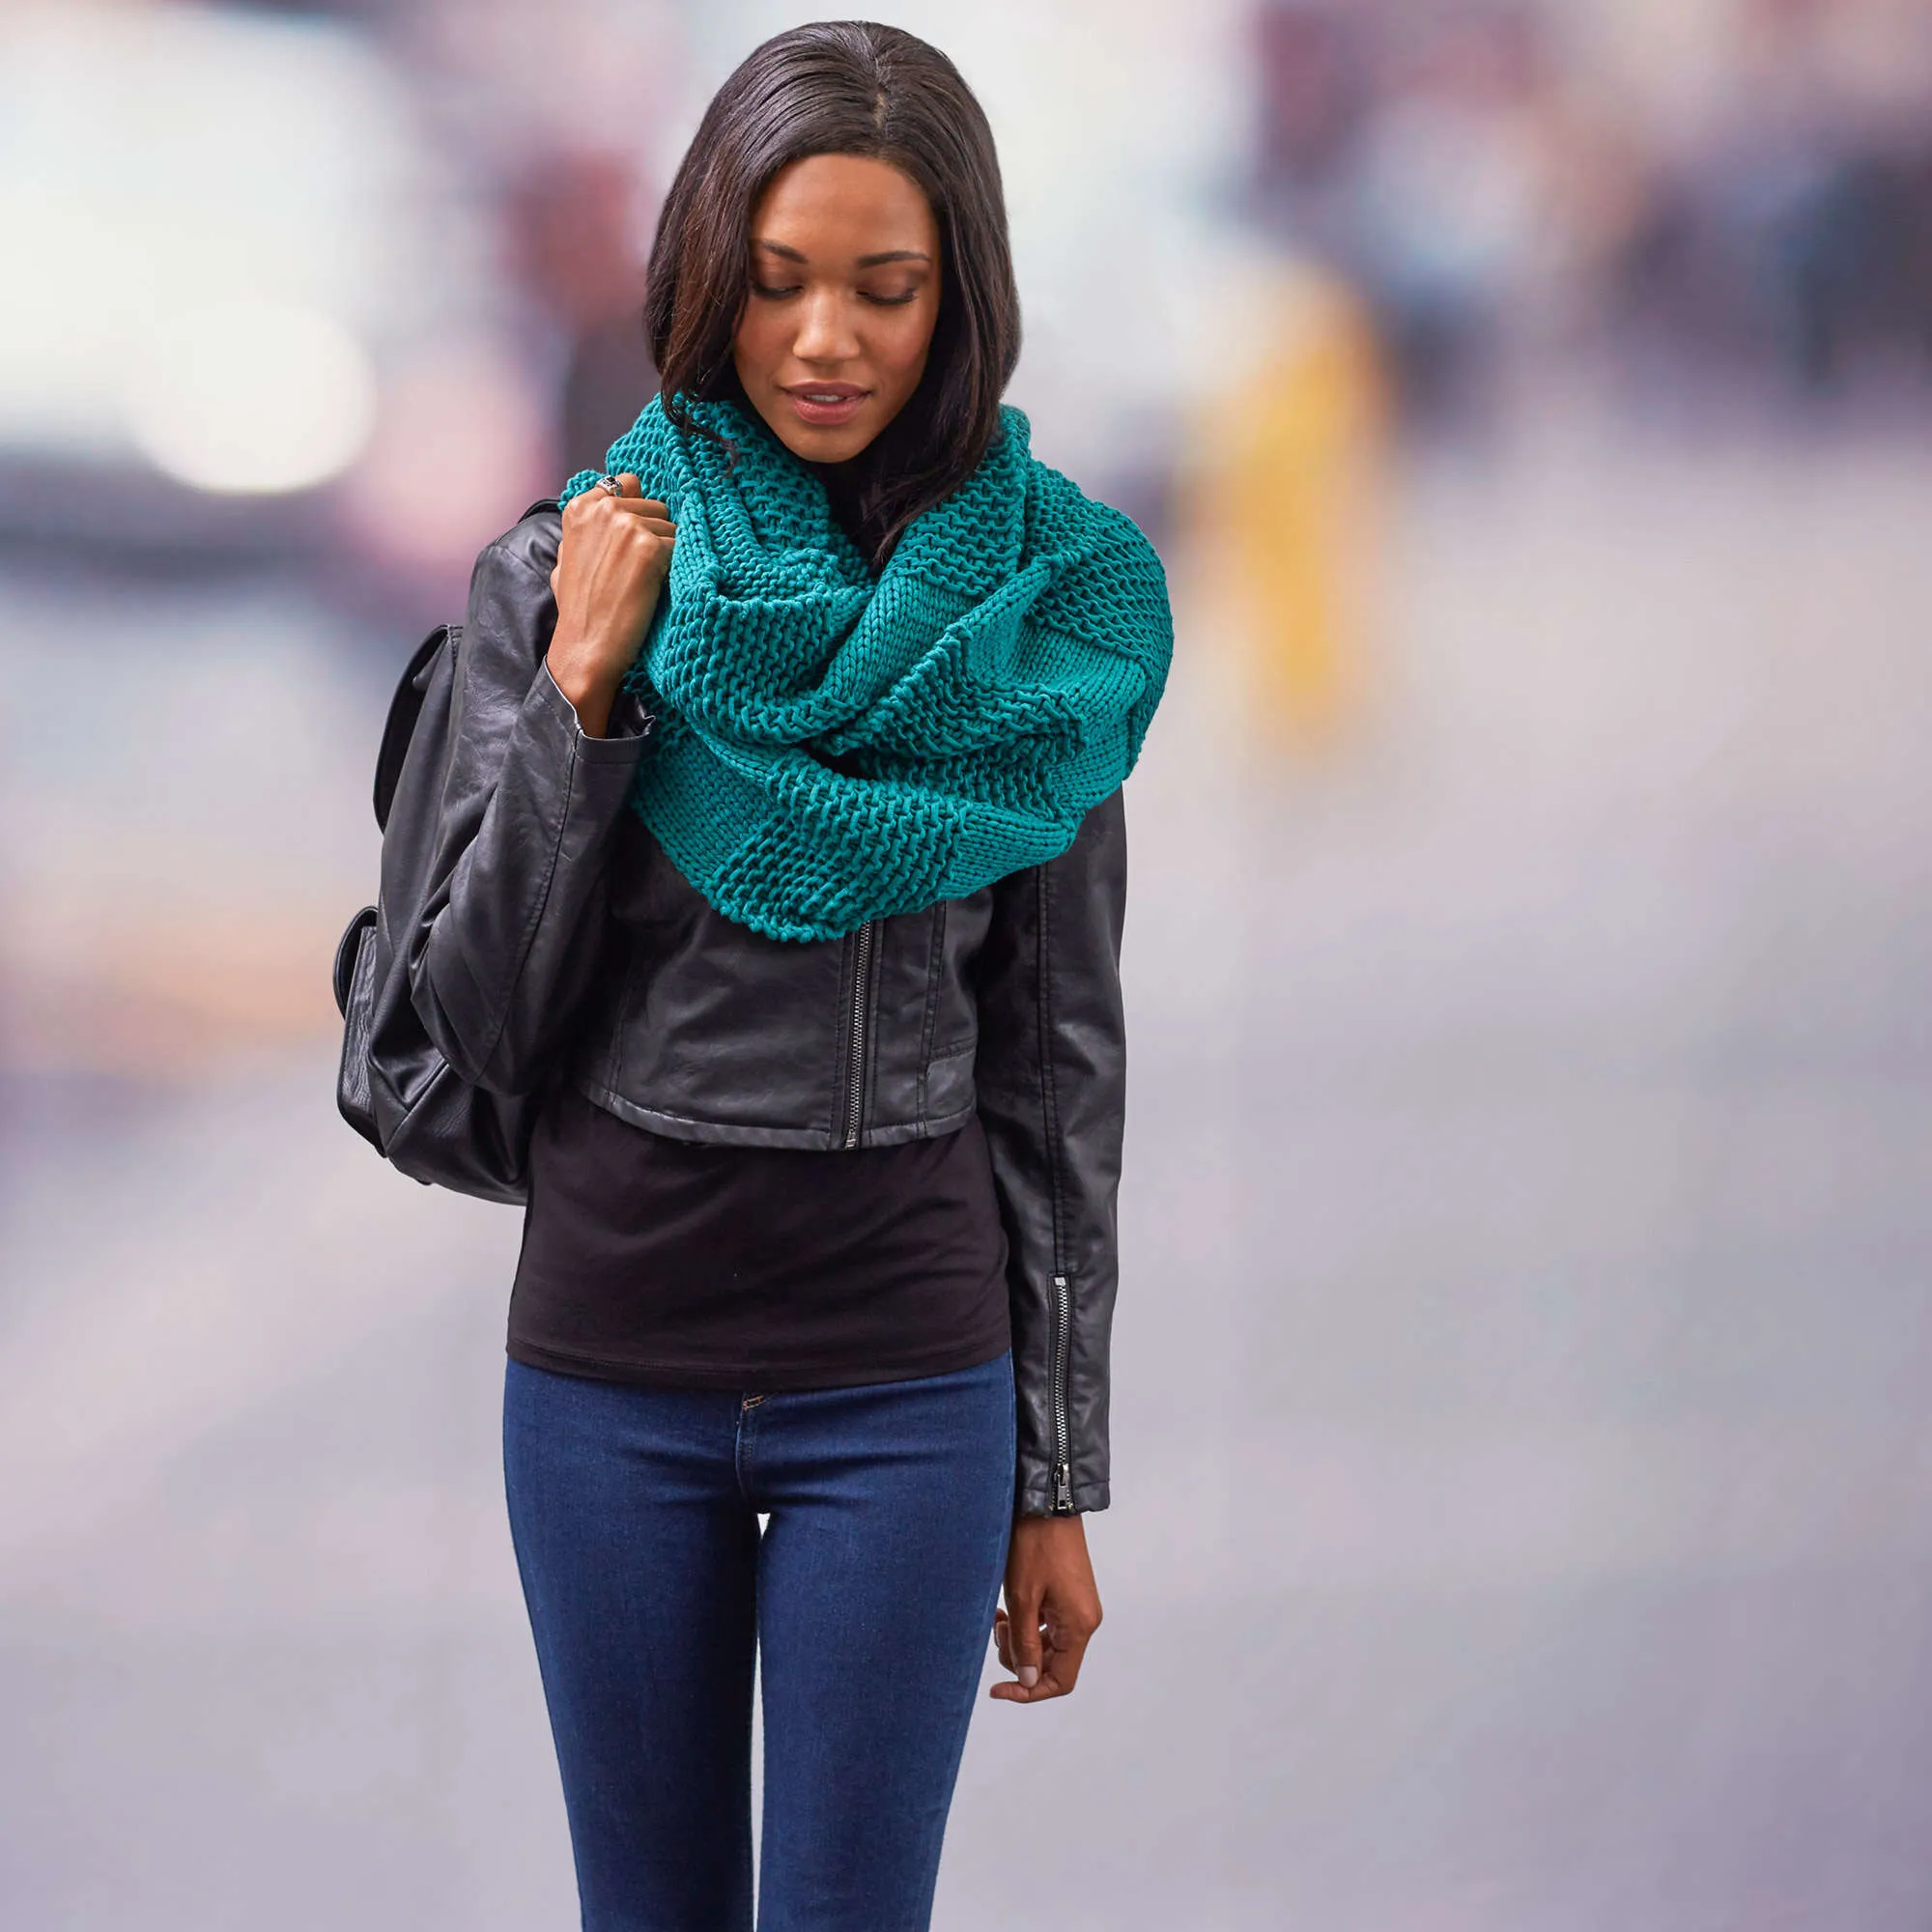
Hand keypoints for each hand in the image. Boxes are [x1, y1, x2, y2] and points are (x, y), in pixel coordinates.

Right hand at [546, 473, 675, 737]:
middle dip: (655, 534)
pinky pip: (681, 548)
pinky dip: (676, 568)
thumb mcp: (568, 557)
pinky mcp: (648, 547)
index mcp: (580, 506)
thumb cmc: (580, 609)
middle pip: (657, 506)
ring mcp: (626, 525)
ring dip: (668, 554)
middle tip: (637, 571)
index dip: (638, 510)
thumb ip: (588, 527)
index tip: (633, 539)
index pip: (628, 482)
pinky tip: (656, 588)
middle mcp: (603, 509)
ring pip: (672, 528)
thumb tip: (612, 501)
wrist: (586, 647)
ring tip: (644, 582)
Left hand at [990, 1512, 1101, 1702]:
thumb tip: (1029, 1682)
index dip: (1029, 1691)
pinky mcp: (1069, 1595)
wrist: (1047, 1502)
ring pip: (1047, 1645)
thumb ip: (1025, 1645)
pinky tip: (1008, 1608)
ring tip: (1000, 1615)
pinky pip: (1048, 1625)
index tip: (998, 1688)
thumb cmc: (1035, 1546)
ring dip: (1020, 1639)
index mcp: (1080, 1625)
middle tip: (997, 1629)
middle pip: (1052, 1664)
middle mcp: (1085, 1620)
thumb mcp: (1023, 1599)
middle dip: (1019, 1657)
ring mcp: (1078, 1606)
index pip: (1059, 1680)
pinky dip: (1027, 1624)